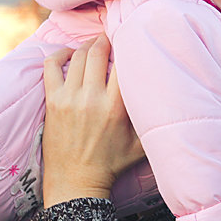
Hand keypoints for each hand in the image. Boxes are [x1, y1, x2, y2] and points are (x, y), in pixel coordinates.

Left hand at [41, 36, 145, 206]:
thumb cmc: (111, 164)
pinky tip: (68, 54)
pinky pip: (52, 66)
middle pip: (98, 52)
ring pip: (77, 56)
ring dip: (86, 46)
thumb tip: (169, 99)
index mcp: (115, 107)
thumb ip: (149, 119)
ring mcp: (69, 98)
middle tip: (110, 38)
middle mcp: (92, 98)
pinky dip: (59, 54)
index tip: (130, 41)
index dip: (127, 47)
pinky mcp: (52, 101)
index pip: (123, 63)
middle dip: (105, 40)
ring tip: (94, 46)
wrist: (76, 183)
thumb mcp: (140, 145)